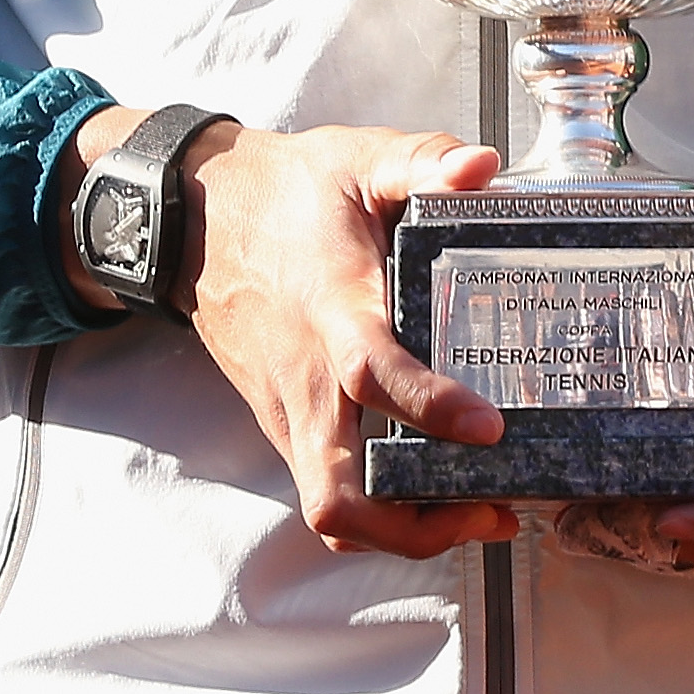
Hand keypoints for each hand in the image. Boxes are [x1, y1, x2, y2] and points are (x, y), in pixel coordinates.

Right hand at [158, 115, 526, 562]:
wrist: (198, 219)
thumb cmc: (288, 192)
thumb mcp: (358, 160)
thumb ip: (422, 160)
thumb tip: (482, 167)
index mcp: (331, 309)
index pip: (370, 372)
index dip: (428, 406)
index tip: (488, 427)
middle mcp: (305, 379)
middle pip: (339, 492)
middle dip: (416, 525)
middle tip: (495, 510)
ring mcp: (290, 410)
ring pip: (331, 509)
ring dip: (403, 532)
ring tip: (480, 514)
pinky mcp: (286, 423)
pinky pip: (326, 489)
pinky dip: (380, 511)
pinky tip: (438, 491)